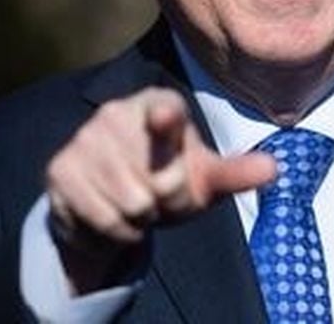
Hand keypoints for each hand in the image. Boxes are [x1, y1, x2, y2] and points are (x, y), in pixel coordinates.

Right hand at [44, 87, 274, 291]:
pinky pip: (103, 216)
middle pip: (160, 178)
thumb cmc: (167, 182)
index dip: (166, 120)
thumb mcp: (205, 180)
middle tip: (159, 196)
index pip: (166, 111)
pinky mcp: (60, 169)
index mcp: (158, 104)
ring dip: (142, 219)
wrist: (114, 207)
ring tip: (137, 205)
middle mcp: (116, 113)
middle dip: (167, 201)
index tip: (164, 119)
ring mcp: (84, 139)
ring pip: (133, 202)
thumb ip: (236, 173)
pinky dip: (117, 230)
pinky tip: (113, 214)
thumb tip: (273, 168)